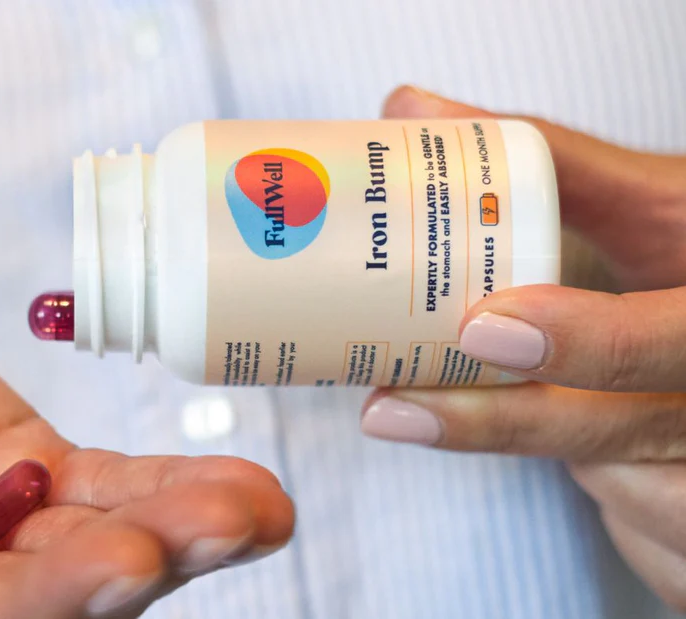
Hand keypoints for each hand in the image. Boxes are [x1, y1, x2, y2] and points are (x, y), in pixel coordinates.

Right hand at [0, 251, 293, 617]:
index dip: (52, 602)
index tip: (128, 559)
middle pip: (52, 594)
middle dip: (142, 562)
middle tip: (227, 521)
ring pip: (91, 538)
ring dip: (178, 523)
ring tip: (255, 503)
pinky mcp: (10, 457)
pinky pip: (97, 483)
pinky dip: (160, 482)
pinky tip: (227, 483)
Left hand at [360, 86, 685, 608]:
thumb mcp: (670, 210)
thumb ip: (560, 164)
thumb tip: (408, 110)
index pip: (675, 339)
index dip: (587, 342)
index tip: (481, 327)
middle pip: (620, 435)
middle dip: (502, 423)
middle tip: (391, 407)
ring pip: (615, 486)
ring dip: (557, 445)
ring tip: (531, 393)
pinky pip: (638, 534)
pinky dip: (604, 490)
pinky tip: (607, 450)